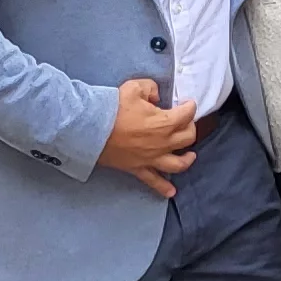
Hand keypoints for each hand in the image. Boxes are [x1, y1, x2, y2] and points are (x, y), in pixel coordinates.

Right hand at [97, 77, 198, 196]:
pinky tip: (171, 192)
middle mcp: (163, 143)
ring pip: (178, 164)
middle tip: (184, 123)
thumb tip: (156, 96)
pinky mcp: (138, 168)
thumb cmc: (112, 108)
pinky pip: (153, 181)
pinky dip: (163, 188)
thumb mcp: (134, 87)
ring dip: (187, 159)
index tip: (187, 104)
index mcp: (164, 123)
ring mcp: (151, 158)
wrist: (90, 129)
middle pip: (187, 138)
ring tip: (190, 154)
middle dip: (189, 128)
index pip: (187, 114)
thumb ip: (151, 88)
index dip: (189, 107)